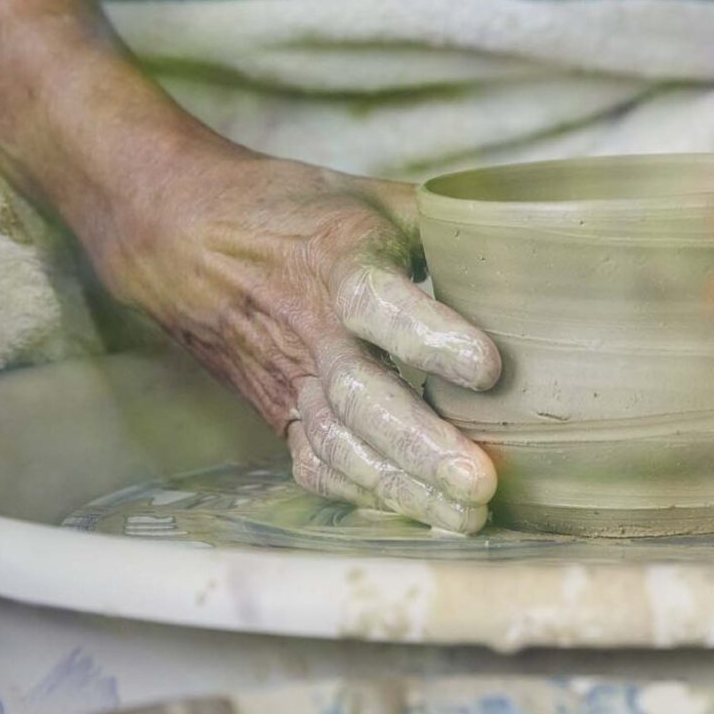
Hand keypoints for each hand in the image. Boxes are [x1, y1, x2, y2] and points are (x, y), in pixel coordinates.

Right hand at [80, 138, 500, 532]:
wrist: (180, 237)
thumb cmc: (294, 212)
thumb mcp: (370, 198)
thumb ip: (446, 226)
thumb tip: (533, 249)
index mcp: (335, 260)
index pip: (379, 303)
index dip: (429, 337)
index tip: (488, 367)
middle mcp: (309, 329)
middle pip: (361, 398)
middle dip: (422, 447)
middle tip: (482, 482)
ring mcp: (288, 380)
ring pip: (339, 445)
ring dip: (403, 486)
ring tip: (468, 515)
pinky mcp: (276, 414)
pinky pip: (317, 465)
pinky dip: (366, 494)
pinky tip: (418, 513)